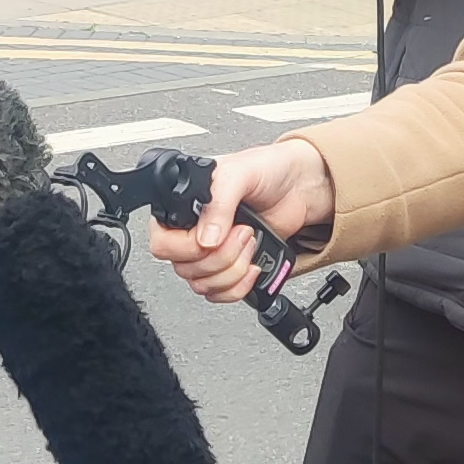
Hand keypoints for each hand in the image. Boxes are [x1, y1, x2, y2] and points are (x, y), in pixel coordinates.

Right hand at [149, 136, 336, 304]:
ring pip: (203, 285)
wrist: (300, 185)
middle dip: (220, 257)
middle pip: (185, 269)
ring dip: (232, 271)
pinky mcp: (230, 268)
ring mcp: (210, 253)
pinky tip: (253, 267)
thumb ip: (218, 203)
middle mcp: (192, 232)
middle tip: (243, 232)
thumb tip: (205, 238)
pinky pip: (221, 294)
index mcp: (182, 207)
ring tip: (251, 243)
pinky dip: (239, 287)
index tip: (216, 236)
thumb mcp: (238, 174)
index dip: (188, 247)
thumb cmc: (267, 169)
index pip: (163, 244)